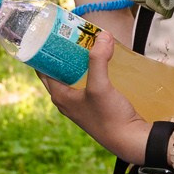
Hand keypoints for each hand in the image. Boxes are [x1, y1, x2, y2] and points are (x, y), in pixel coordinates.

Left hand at [40, 28, 150, 162]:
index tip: (49, 33)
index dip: (44, 52)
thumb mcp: (100, 86)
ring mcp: (81, 104)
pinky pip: (87, 82)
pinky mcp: (95, 105)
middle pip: (59, 71)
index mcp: (60, 96)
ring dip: (78, 60)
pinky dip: (90, 69)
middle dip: (64, 53)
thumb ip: (99, 60)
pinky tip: (101, 61)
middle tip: (71, 33)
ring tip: (86, 42)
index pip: (43, 69)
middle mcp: (67, 100)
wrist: (130, 140)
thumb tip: (103, 35)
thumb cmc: (110, 117)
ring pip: (74, 76)